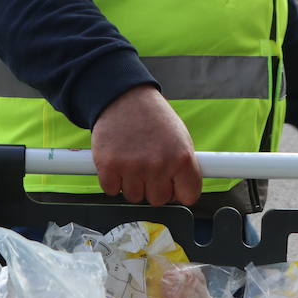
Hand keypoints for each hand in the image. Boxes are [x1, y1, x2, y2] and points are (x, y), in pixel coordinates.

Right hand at [91, 85, 201, 205]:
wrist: (124, 97)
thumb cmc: (153, 119)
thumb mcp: (180, 138)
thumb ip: (183, 168)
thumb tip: (183, 193)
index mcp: (182, 158)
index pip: (188, 197)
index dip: (179, 192)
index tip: (172, 185)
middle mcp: (159, 164)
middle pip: (159, 200)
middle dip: (153, 187)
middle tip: (148, 166)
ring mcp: (133, 167)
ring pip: (134, 197)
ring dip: (132, 184)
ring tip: (132, 160)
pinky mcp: (109, 166)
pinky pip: (112, 190)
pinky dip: (112, 180)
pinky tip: (117, 161)